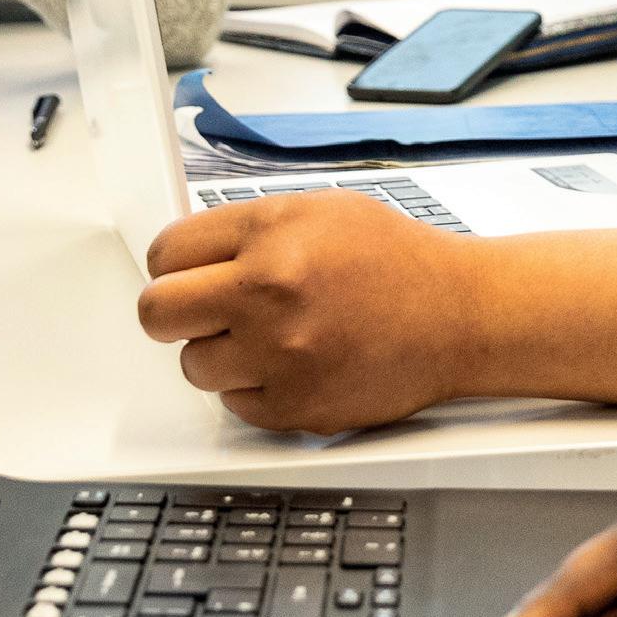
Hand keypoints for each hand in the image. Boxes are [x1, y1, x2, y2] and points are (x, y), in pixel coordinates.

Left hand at [137, 190, 485, 432]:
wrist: (460, 315)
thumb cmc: (399, 262)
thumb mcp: (324, 211)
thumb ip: (253, 229)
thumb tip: (191, 254)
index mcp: (273, 231)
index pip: (166, 253)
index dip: (174, 265)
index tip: (188, 273)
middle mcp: (268, 290)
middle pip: (156, 312)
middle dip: (176, 312)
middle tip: (206, 311)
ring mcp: (278, 353)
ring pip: (193, 364)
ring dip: (222, 353)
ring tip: (272, 336)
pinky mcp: (291, 406)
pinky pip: (233, 403)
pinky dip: (258, 387)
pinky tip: (298, 363)